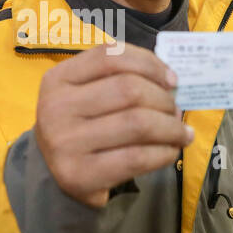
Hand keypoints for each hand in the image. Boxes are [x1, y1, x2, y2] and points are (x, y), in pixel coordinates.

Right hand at [35, 44, 190, 208]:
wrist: (52, 176)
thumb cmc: (80, 127)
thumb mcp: (85, 94)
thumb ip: (120, 79)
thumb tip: (170, 82)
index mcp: (58, 78)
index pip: (111, 57)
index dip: (149, 64)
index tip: (172, 80)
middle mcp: (56, 107)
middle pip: (129, 89)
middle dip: (164, 99)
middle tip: (176, 110)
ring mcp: (65, 142)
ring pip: (137, 123)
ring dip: (171, 127)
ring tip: (181, 132)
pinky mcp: (79, 174)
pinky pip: (136, 157)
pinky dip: (163, 153)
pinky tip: (170, 151)